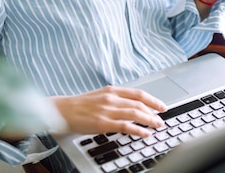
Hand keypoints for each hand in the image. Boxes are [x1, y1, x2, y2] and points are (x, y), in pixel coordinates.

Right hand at [50, 86, 166, 137]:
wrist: (62, 110)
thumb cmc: (80, 105)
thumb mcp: (100, 96)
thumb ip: (115, 99)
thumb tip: (131, 106)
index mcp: (112, 90)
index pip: (138, 94)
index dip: (153, 100)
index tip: (162, 106)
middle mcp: (111, 98)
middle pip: (139, 104)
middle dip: (154, 112)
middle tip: (161, 120)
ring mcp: (107, 110)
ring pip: (135, 113)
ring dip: (150, 120)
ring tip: (157, 126)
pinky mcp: (103, 123)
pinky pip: (125, 126)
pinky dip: (138, 130)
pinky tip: (145, 134)